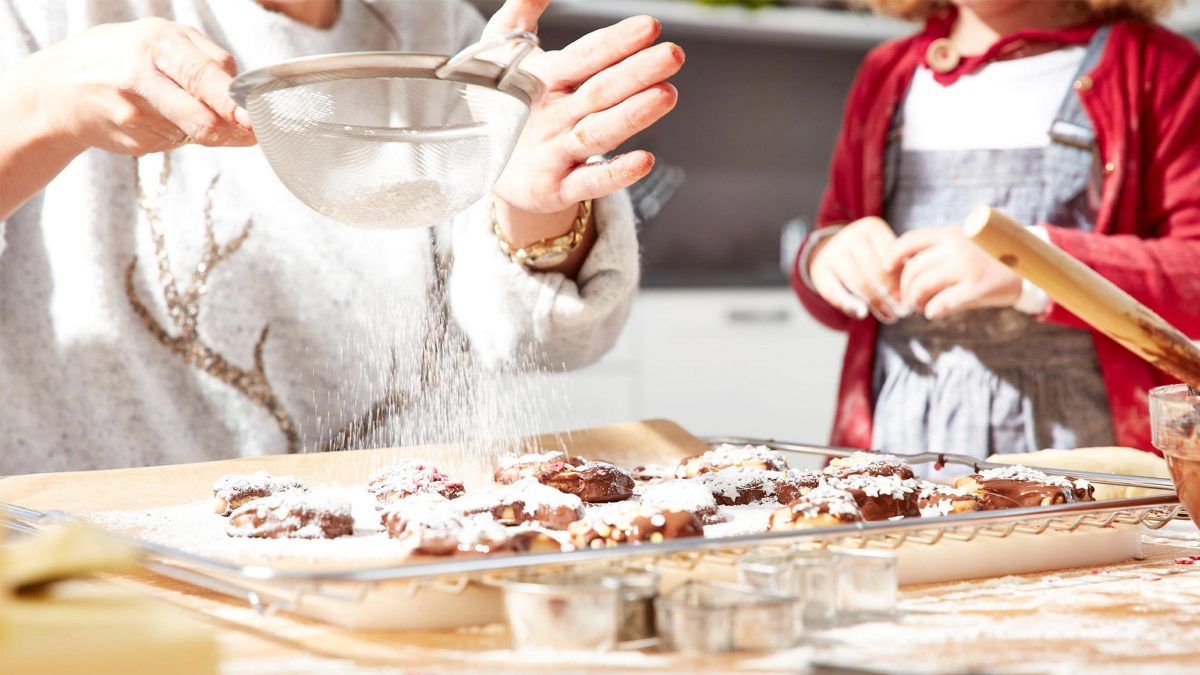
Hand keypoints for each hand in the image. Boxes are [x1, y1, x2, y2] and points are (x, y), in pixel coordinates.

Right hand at [30, 17, 253, 154]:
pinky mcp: (134, 140)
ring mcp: (135, 113)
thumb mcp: (161, 39)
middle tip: (251, 132)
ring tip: (189, 111)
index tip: (253, 115)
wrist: (58, 88)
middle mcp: (142, 76)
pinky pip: (175, 142)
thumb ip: (207, 60)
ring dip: (207, 129)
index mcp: (156, 43)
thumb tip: (248, 94)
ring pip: (193, 131)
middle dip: (228, 126)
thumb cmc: (122, 57)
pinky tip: (157, 118)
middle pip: (197, 111)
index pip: (202, 73)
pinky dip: (180, 133)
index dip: (231, 100)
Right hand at [484, 1, 682, 245]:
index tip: (651, 27)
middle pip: (598, 92)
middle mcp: (550, 115)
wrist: (478, 162)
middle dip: (636, 73)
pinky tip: (646, 161)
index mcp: (543, 79)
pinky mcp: (554, 189)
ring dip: (632, 116)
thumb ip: (524, 11)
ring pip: (597, 133)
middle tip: (673, 55)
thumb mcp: (504, 51)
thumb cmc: (503, 99)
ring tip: (667, 95)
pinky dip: (615, 174)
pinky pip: (588, 182)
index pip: (584, 57)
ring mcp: (551, 153)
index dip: (615, 42)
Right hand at [808, 216, 905, 321]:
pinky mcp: (818, 269)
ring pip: (859, 282)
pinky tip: (861, 314)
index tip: (911, 298)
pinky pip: (834, 291)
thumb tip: (910, 296)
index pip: (892, 256)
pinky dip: (848, 305)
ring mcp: (833, 252)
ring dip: (876, 302)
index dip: (903, 280)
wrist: (828, 247)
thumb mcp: (883, 249)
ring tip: (889, 316)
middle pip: (876, 270)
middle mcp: (850, 236)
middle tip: (903, 312)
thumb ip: (897, 267)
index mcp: (872, 227)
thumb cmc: (867, 253)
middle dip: (892, 294)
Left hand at [886, 226, 1021, 320]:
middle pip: (912, 270)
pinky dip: (932, 311)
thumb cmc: (988, 257)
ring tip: (921, 307)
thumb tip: (902, 267)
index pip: (909, 241)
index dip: (893, 255)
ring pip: (922, 287)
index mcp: (949, 234)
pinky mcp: (976, 287)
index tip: (888, 268)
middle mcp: (955, 248)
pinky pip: (942, 303)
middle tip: (911, 299)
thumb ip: (937, 249)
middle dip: (906, 288)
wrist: (1028, 267)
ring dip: (916, 301)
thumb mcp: (964, 241)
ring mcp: (965, 267)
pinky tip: (933, 313)